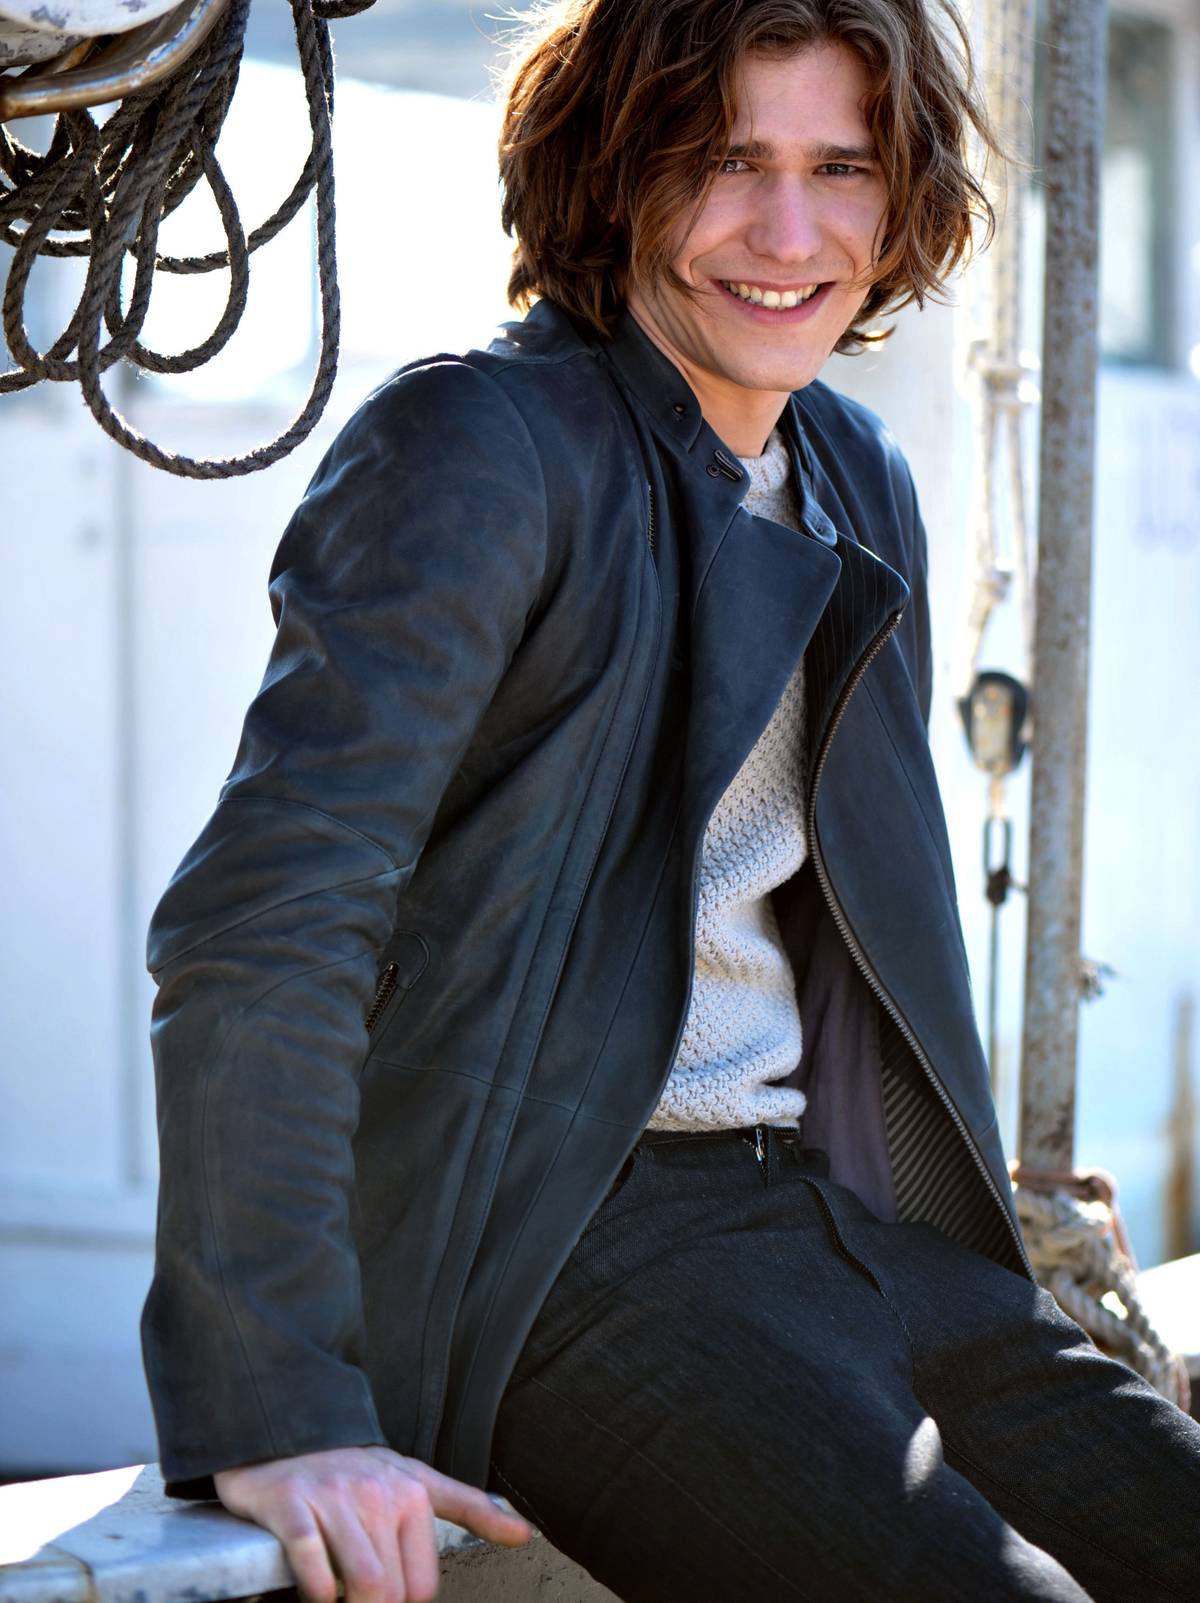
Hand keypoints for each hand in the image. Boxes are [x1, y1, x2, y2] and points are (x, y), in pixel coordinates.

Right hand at [213, 1444, 533, 1602]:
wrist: (287, 1436)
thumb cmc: (356, 1472)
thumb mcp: (417, 1480)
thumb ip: (470, 1508)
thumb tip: (525, 1534)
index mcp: (412, 1490)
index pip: (420, 1586)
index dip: (401, 1602)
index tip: (386, 1594)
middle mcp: (377, 1490)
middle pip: (389, 1590)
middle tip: (358, 1596)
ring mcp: (333, 1496)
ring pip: (361, 1582)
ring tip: (338, 1597)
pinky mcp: (291, 1503)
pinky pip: (312, 1568)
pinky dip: (316, 1593)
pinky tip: (314, 1588)